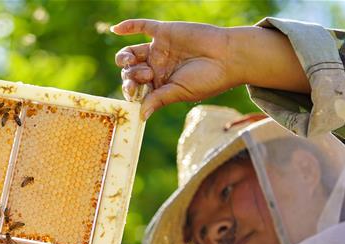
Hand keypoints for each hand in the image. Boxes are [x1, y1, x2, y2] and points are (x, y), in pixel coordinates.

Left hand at [112, 19, 237, 118]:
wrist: (228, 57)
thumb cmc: (208, 80)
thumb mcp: (180, 93)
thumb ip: (158, 100)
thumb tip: (140, 116)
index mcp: (161, 85)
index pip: (137, 89)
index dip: (130, 91)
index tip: (132, 94)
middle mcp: (157, 67)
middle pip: (131, 72)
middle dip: (130, 76)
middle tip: (144, 77)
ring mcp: (159, 49)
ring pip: (132, 52)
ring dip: (124, 58)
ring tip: (130, 62)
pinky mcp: (164, 32)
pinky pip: (142, 27)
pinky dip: (128, 26)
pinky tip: (116, 29)